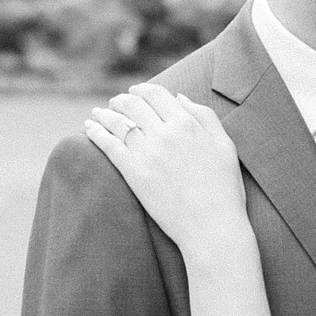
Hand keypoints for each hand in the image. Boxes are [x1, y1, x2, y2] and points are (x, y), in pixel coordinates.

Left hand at [84, 84, 245, 252]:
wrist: (212, 226)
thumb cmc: (224, 189)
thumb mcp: (226, 145)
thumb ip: (205, 117)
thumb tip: (180, 97)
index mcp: (187, 124)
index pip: (156, 94)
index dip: (142, 89)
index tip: (135, 91)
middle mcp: (164, 133)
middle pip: (133, 105)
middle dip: (121, 100)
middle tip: (115, 103)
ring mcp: (147, 153)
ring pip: (117, 122)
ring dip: (105, 114)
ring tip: (98, 113)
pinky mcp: (133, 173)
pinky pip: (108, 145)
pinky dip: (96, 132)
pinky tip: (89, 128)